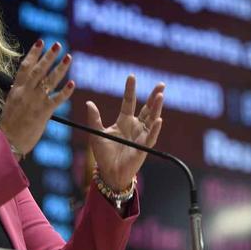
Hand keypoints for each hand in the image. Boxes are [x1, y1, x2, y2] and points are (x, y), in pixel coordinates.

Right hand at [0, 40, 74, 155]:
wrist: (8, 142)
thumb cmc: (9, 125)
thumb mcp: (10, 103)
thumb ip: (18, 92)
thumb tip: (23, 83)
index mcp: (16, 89)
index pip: (25, 66)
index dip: (34, 53)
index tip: (41, 42)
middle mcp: (26, 92)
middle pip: (39, 69)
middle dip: (49, 56)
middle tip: (58, 45)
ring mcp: (35, 101)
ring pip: (50, 80)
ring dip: (61, 68)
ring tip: (68, 57)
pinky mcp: (44, 112)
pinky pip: (57, 99)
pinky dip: (65, 91)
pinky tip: (72, 83)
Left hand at [86, 75, 163, 190]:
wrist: (109, 173)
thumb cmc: (103, 155)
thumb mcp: (96, 134)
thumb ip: (94, 118)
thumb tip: (89, 103)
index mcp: (124, 121)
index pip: (129, 102)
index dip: (130, 90)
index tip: (131, 76)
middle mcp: (136, 126)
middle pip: (147, 108)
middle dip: (154, 96)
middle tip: (161, 84)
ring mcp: (141, 136)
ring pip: (152, 119)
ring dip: (157, 108)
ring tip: (160, 95)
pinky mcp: (144, 147)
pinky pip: (151, 136)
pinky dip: (155, 128)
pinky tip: (159, 119)